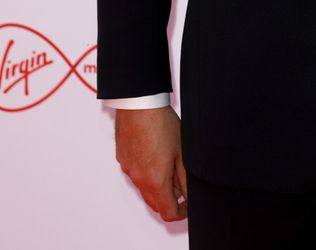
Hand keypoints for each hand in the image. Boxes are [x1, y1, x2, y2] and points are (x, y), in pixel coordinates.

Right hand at [115, 105, 187, 221]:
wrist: (139, 105)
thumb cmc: (161, 123)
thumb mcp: (182, 152)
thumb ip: (185, 178)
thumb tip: (189, 195)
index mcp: (156, 181)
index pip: (168, 213)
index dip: (182, 212)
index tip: (189, 203)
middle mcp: (139, 180)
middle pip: (155, 205)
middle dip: (170, 201)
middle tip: (181, 186)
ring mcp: (129, 170)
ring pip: (144, 190)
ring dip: (157, 188)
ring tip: (169, 166)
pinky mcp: (123, 159)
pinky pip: (135, 175)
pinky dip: (146, 174)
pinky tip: (155, 155)